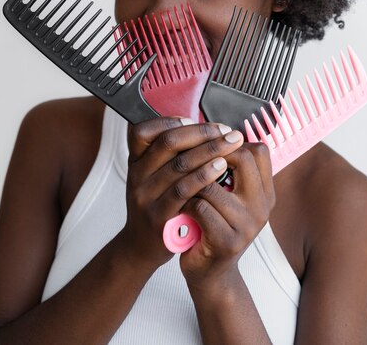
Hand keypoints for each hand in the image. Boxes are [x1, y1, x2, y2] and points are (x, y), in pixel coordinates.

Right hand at [119, 117, 244, 270]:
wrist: (140, 247)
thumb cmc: (155, 204)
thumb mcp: (152, 175)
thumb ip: (169, 153)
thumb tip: (202, 127)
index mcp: (135, 161)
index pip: (143, 130)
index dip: (169, 121)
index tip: (194, 119)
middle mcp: (137, 176)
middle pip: (168, 143)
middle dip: (201, 132)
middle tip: (226, 131)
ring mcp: (146, 196)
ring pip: (179, 165)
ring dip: (209, 150)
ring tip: (231, 144)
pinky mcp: (158, 217)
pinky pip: (183, 191)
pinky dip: (204, 175)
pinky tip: (221, 167)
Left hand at [179, 141, 275, 290]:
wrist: (210, 273)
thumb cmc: (212, 226)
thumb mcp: (227, 196)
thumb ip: (228, 170)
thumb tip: (213, 131)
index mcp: (264, 191)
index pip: (258, 150)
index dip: (231, 142)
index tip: (209, 143)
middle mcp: (262, 206)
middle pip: (241, 158)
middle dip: (209, 155)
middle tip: (191, 159)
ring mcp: (248, 225)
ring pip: (212, 184)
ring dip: (191, 182)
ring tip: (181, 185)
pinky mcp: (228, 241)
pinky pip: (200, 207)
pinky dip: (185, 204)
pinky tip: (181, 208)